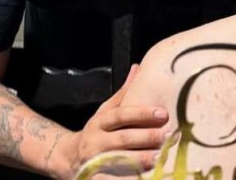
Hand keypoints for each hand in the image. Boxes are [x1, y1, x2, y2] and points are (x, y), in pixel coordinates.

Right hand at [54, 65, 168, 179]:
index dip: (142, 113)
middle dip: (145, 137)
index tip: (163, 113)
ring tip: (159, 156)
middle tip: (167, 135)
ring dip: (140, 159)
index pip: (121, 115)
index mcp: (100, 122)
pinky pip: (110, 179)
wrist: (68, 157)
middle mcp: (95, 141)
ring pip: (118, 161)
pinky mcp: (94, 177)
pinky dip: (126, 178)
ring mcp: (93, 161)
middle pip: (122, 138)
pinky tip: (142, 176)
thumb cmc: (97, 131)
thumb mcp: (105, 111)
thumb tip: (138, 67)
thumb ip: (123, 94)